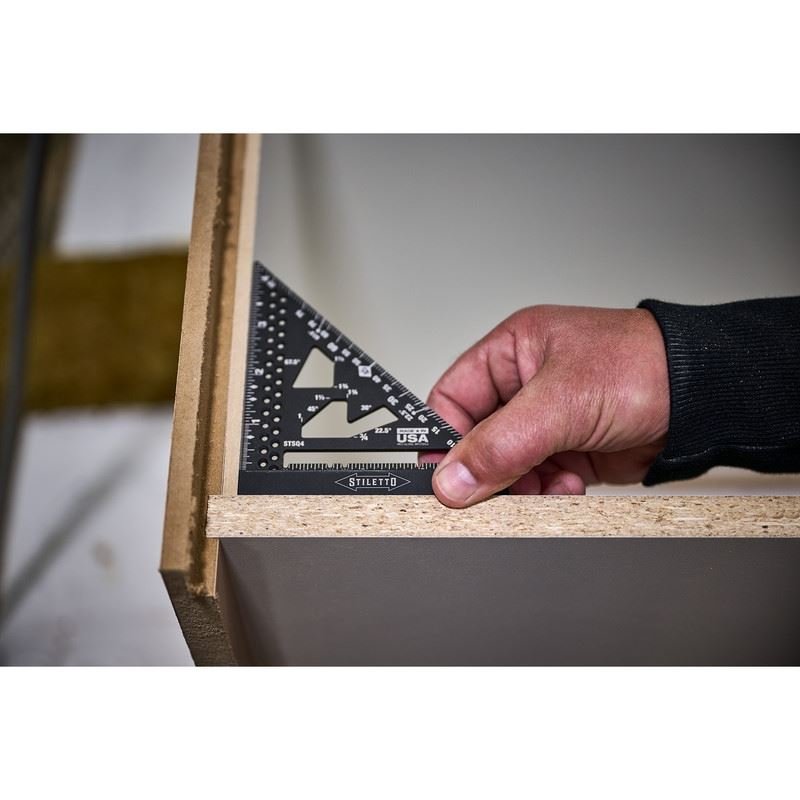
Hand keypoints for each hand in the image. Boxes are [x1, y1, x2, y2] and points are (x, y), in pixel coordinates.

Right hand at [425, 305, 669, 506]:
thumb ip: (501, 442)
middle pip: (477, 438)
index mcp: (511, 352)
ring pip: (506, 466)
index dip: (442, 437)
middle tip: (493, 491)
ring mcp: (545, 421)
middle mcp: (523, 385)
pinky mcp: (567, 450)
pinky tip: (569, 485)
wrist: (703, 399)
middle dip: (488, 468)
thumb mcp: (560, 401)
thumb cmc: (644, 367)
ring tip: (545, 484)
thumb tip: (453, 478)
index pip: (451, 397)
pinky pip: (536, 480)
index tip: (443, 475)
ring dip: (521, 484)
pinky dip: (547, 491)